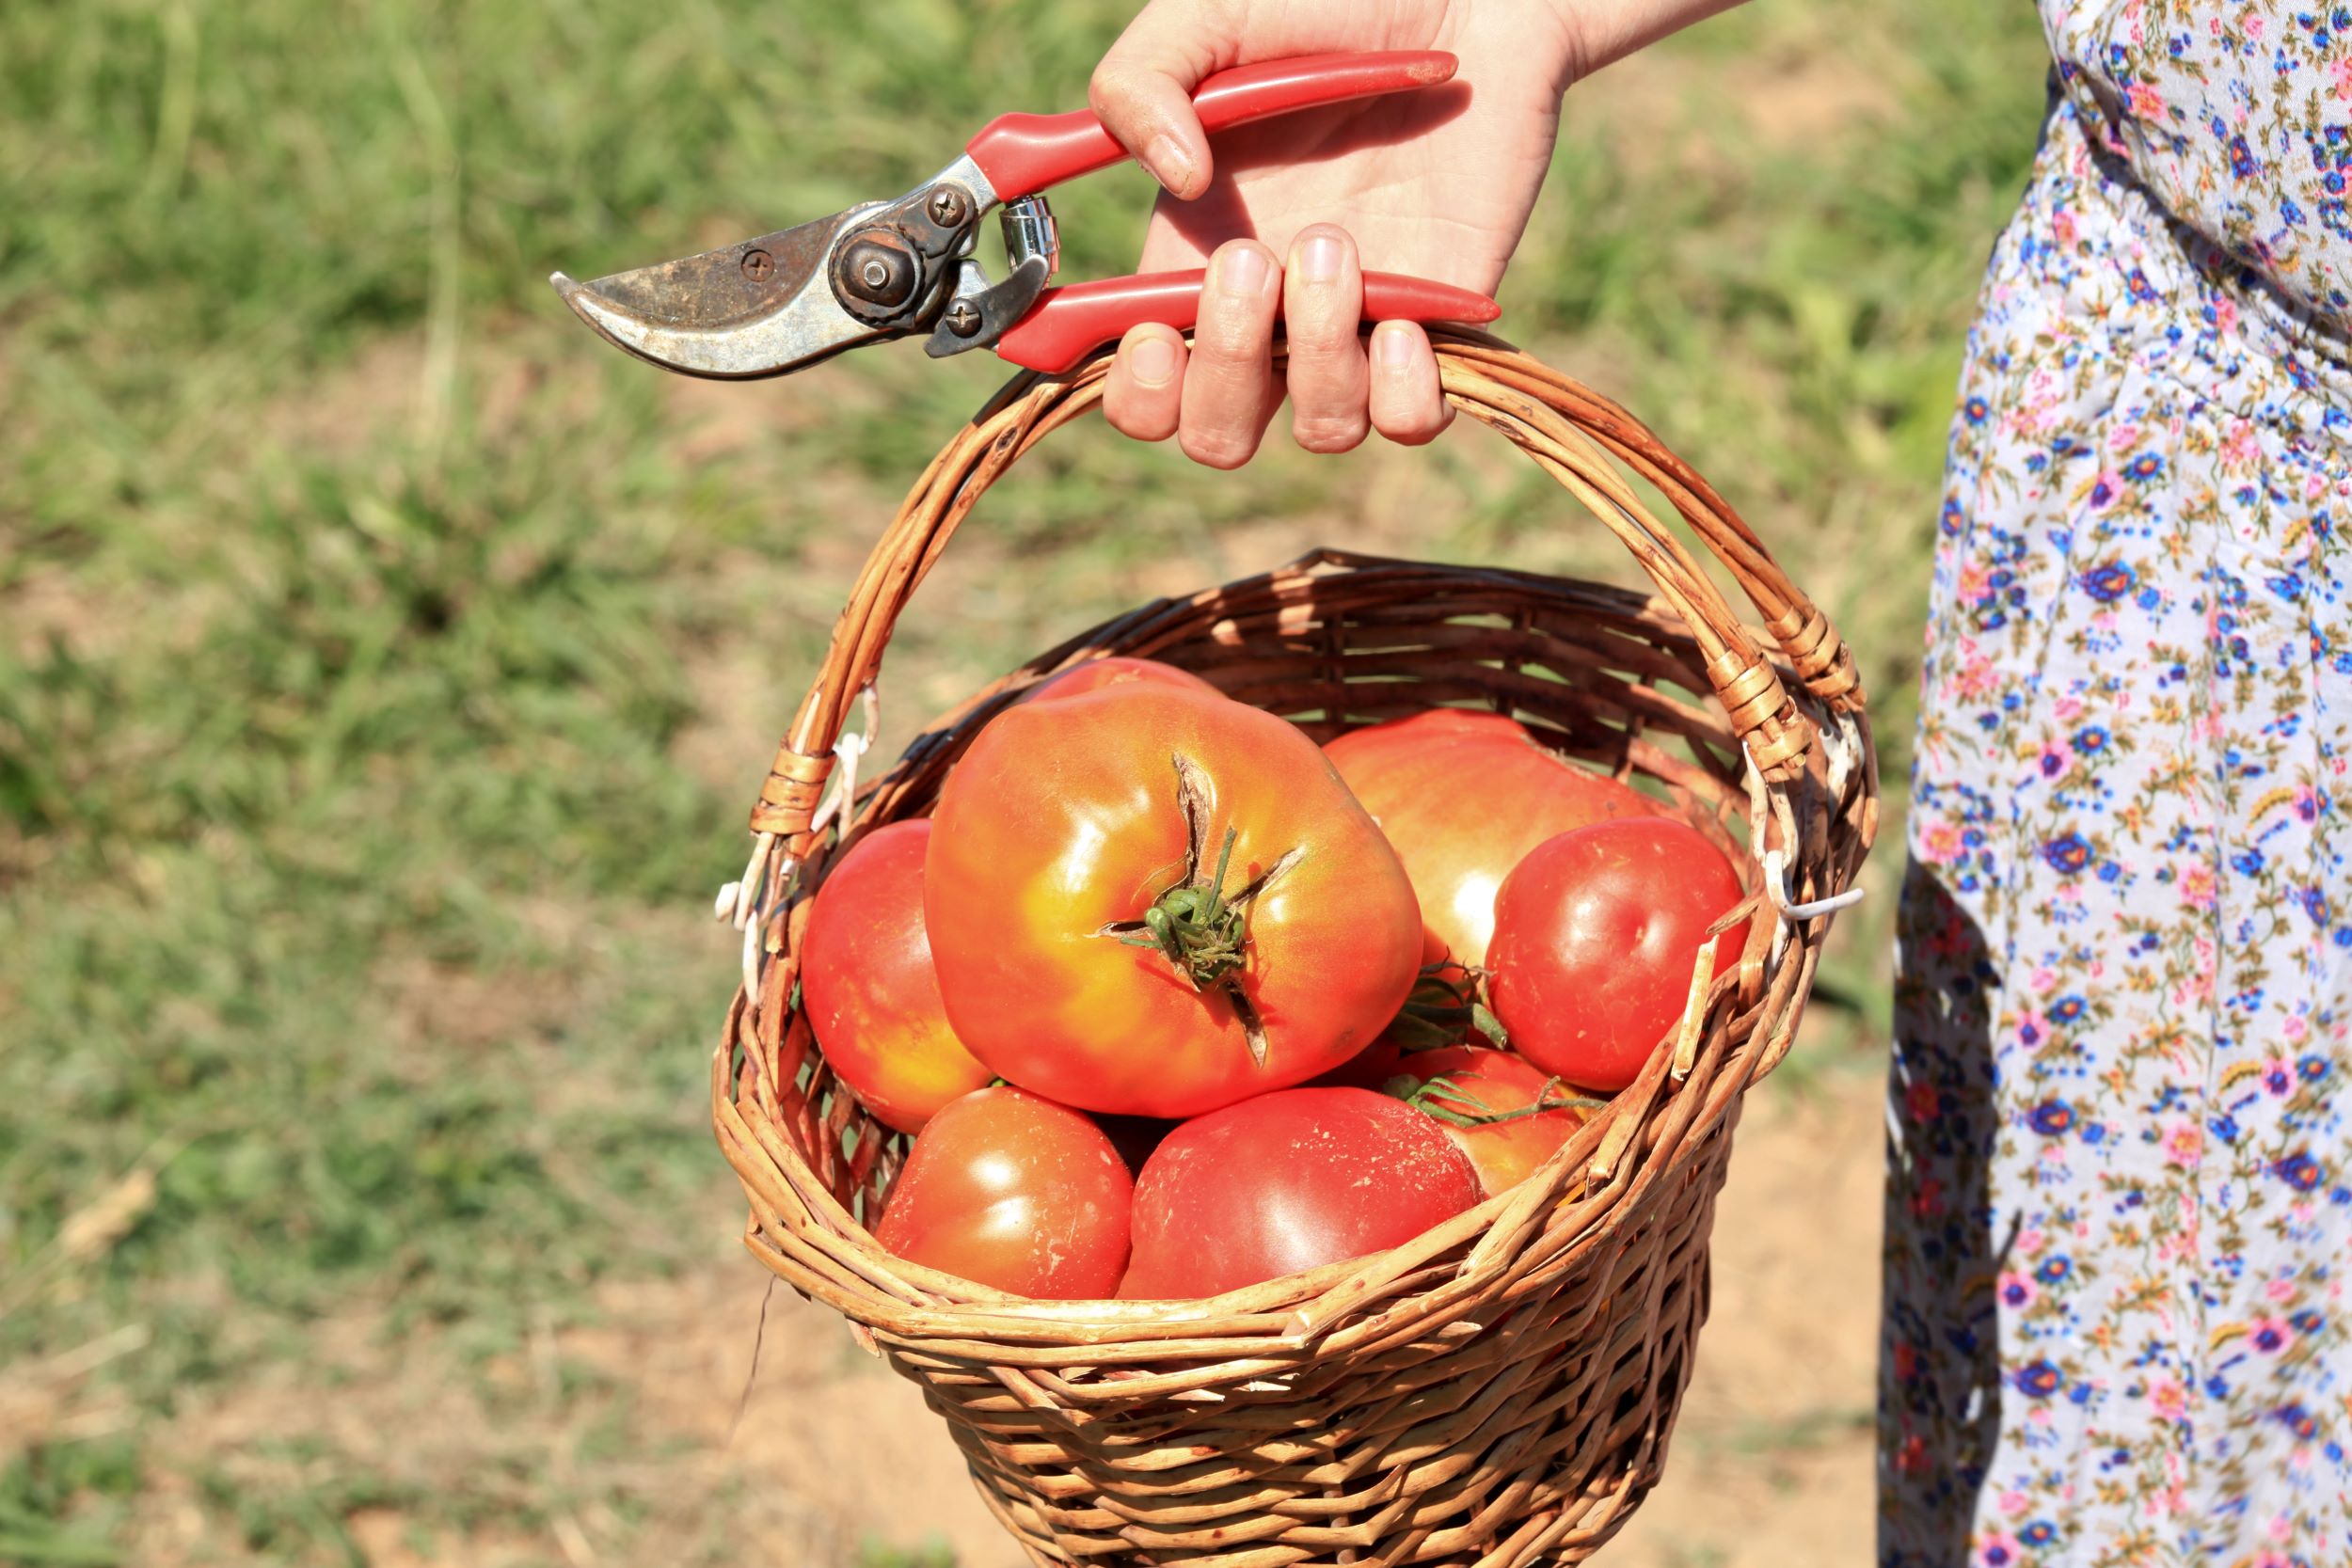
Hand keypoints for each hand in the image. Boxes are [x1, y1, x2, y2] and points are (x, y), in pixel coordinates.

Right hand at [1090, 0, 1579, 466]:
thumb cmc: (1333, 4)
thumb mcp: (1209, 18)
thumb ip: (1140, 82)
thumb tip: (1174, 178)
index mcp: (1193, 257)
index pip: (1141, 384)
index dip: (1134, 392)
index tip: (1150, 332)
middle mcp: (1271, 312)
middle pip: (1216, 432)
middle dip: (1223, 372)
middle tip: (1250, 261)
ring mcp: (1356, 327)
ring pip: (1318, 428)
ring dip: (1315, 354)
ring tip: (1335, 244)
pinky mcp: (1440, 328)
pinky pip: (1409, 420)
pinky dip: (1400, 389)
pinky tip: (1402, 315)